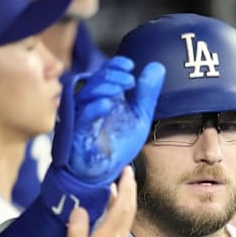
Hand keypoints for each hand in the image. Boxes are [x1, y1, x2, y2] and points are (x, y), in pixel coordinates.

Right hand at [52, 56, 165, 185]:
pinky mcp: (78, 134)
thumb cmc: (119, 142)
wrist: (108, 171)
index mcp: (105, 95)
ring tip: (119, 89)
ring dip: (102, 89)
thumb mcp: (140, 115)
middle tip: (129, 80)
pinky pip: (82, 118)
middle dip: (111, 76)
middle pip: (95, 81)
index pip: (106, 72)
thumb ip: (147, 93)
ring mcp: (83, 117)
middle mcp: (91, 102)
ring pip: (85, 96)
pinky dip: (93, 109)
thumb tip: (157, 66)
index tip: (130, 66)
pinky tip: (106, 105)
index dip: (115, 66)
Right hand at [62, 167, 136, 236]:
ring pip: (126, 219)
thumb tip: (80, 209)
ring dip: (123, 202)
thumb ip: (77, 229)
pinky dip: (119, 216)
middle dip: (128, 189)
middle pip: (129, 208)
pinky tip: (110, 215)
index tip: (126, 170)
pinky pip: (123, 229)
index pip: (122, 204)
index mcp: (110, 236)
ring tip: (113, 190)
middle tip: (125, 173)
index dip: (126, 185)